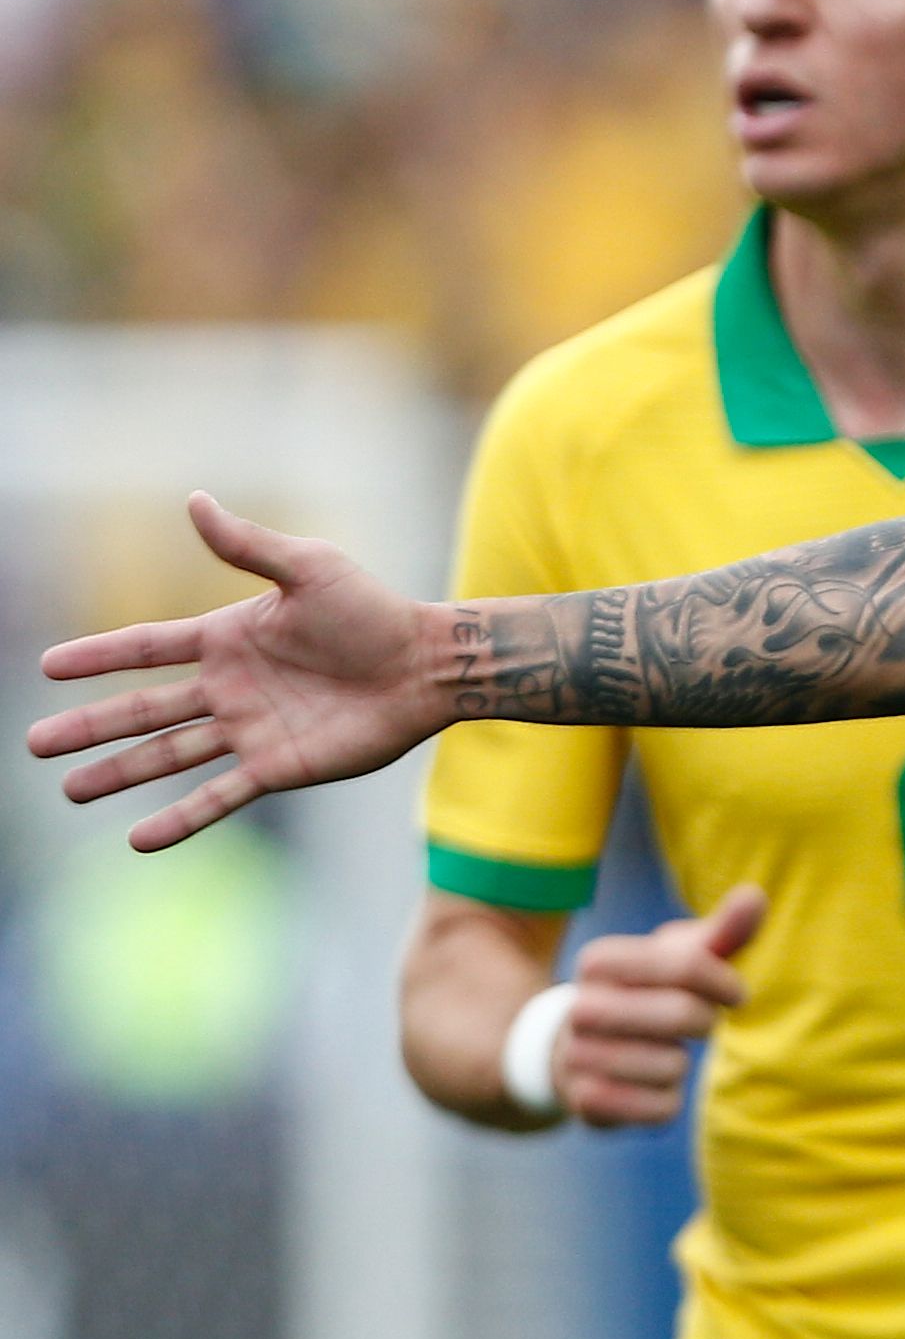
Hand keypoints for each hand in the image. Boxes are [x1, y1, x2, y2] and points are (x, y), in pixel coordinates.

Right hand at [28, 494, 447, 850]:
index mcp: (227, 638)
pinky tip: (140, 839)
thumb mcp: (308, 568)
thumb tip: (193, 499)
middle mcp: (230, 687)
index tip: (47, 666)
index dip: (98, 656)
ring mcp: (250, 729)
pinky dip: (181, 816)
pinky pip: (220, 795)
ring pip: (170, 755)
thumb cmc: (375, 611)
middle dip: (90, 727)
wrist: (430, 664)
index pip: (146, 648)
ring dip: (120, 772)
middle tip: (35, 744)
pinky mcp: (279, 766)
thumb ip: (248, 544)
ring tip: (72, 790)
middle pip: (143, 709)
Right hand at [555, 888, 765, 1128]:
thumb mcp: (680, 958)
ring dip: (681, 1063)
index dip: (724, 982)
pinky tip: (648, 1086)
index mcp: (599, 961)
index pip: (686, 964)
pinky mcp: (587, 1103)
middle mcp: (579, 1007)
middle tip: (694, 1023)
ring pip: (673, 1066)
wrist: (578, 1051)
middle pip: (683, 1015)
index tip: (733, 992)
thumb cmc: (646, 994)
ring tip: (659, 1053)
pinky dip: (668, 1101)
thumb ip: (721, 932)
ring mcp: (577, 1056)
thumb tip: (755, 896)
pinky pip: (660, 1108)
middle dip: (704, 1021)